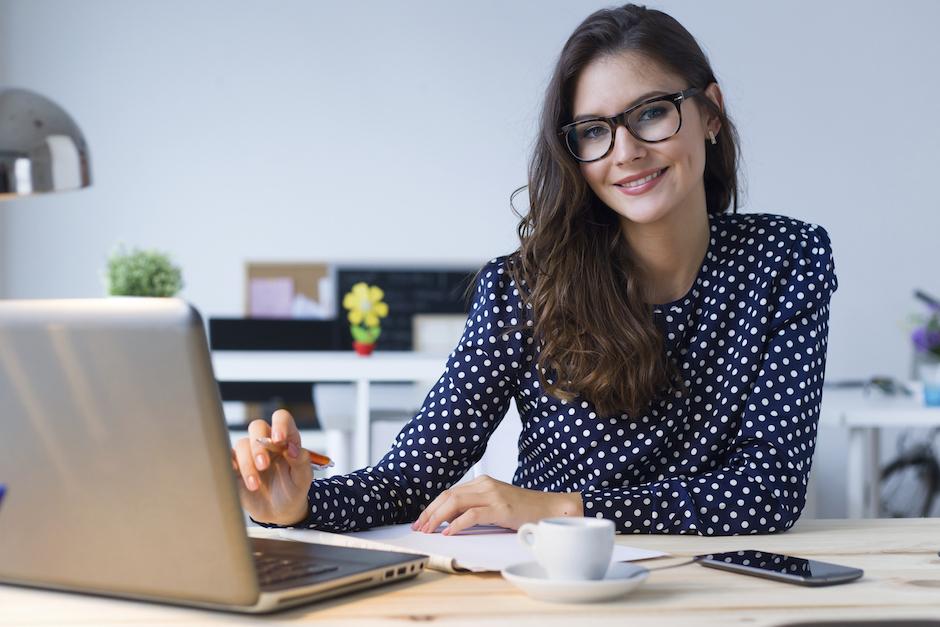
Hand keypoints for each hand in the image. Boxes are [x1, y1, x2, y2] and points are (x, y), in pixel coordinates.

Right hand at [231, 409, 312, 525]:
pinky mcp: (236, 466)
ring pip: (242, 444)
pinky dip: (230, 464)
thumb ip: (302, 462)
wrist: (279, 512)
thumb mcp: (303, 480)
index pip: (281, 419)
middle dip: (259, 445)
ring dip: (247, 464)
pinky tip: (237, 476)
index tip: (279, 440)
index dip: (279, 425)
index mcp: (286, 440)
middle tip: (264, 465)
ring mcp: (250, 453)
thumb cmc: (293, 491)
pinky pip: (227, 457)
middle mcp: (267, 442)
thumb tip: (293, 449)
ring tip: (255, 485)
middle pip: (257, 427)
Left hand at [410, 475, 583, 535]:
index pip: (449, 492)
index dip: (432, 507)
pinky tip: (448, 532)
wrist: (550, 508)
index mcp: (482, 482)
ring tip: (429, 530)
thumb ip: (475, 507)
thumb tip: (450, 520)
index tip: (421, 520)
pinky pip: (472, 515)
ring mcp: (492, 494)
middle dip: (429, 513)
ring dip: (437, 518)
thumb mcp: (495, 505)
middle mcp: (485, 484)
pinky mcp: (500, 508)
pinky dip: (456, 524)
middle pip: (448, 496)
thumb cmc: (524, 509)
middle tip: (419, 527)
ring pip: (455, 502)